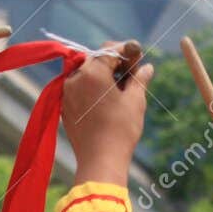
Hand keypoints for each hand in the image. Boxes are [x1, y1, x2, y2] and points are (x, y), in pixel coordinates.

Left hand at [63, 45, 150, 187]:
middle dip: (113, 63)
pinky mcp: (65, 108)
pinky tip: (105, 100)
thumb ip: (140, 79)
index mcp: (92, 72)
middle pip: (95, 60)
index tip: (138, 56)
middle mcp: (75, 79)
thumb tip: (147, 68)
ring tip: (120, 88)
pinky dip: (92, 89)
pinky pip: (79, 90)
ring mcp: (67, 94)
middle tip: (130, 73)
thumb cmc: (121, 130)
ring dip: (102, 76)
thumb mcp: (136, 100)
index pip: (109, 49)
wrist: (100, 162)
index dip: (126, 51)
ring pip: (86, 75)